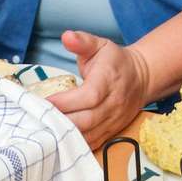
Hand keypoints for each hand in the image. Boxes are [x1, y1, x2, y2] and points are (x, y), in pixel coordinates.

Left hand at [50, 31, 151, 151]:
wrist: (142, 76)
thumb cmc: (115, 61)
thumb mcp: (100, 45)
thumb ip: (82, 41)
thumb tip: (66, 36)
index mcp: (109, 79)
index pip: (89, 95)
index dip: (66, 102)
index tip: (46, 101)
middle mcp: (114, 102)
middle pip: (87, 119)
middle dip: (61, 121)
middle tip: (39, 118)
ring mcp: (114, 119)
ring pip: (89, 134)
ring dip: (66, 135)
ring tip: (46, 130)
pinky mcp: (112, 131)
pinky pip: (93, 143)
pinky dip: (75, 143)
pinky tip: (60, 139)